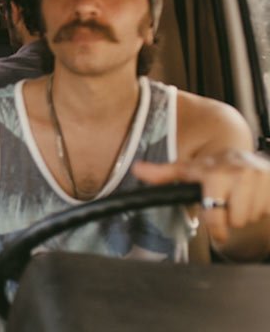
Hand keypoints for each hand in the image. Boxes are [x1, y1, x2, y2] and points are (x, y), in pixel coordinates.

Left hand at [132, 149, 269, 245]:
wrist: (252, 160)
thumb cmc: (215, 168)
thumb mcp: (189, 169)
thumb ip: (164, 173)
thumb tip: (136, 169)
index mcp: (214, 171)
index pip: (213, 211)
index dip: (217, 226)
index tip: (218, 234)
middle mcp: (238, 172)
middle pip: (233, 219)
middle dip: (229, 220)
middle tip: (226, 207)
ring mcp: (260, 177)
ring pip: (250, 218)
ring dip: (246, 214)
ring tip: (240, 199)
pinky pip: (265, 212)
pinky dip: (261, 211)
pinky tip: (255, 198)